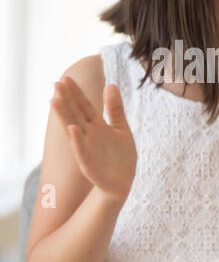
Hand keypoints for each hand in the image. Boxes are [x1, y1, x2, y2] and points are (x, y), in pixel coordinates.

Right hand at [51, 77, 135, 203]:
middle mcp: (89, 134)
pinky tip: (72, 128)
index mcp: (98, 126)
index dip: (77, 93)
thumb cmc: (120, 156)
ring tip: (54, 101)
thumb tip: (111, 84)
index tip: (66, 78)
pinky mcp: (88, 163)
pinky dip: (77, 140)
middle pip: (76, 113)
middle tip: (56, 83)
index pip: (85, 106)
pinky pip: (81, 150)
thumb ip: (115, 109)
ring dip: (64, 116)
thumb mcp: (121, 129)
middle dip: (67, 99)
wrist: (122, 183)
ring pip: (73, 129)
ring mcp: (87, 148)